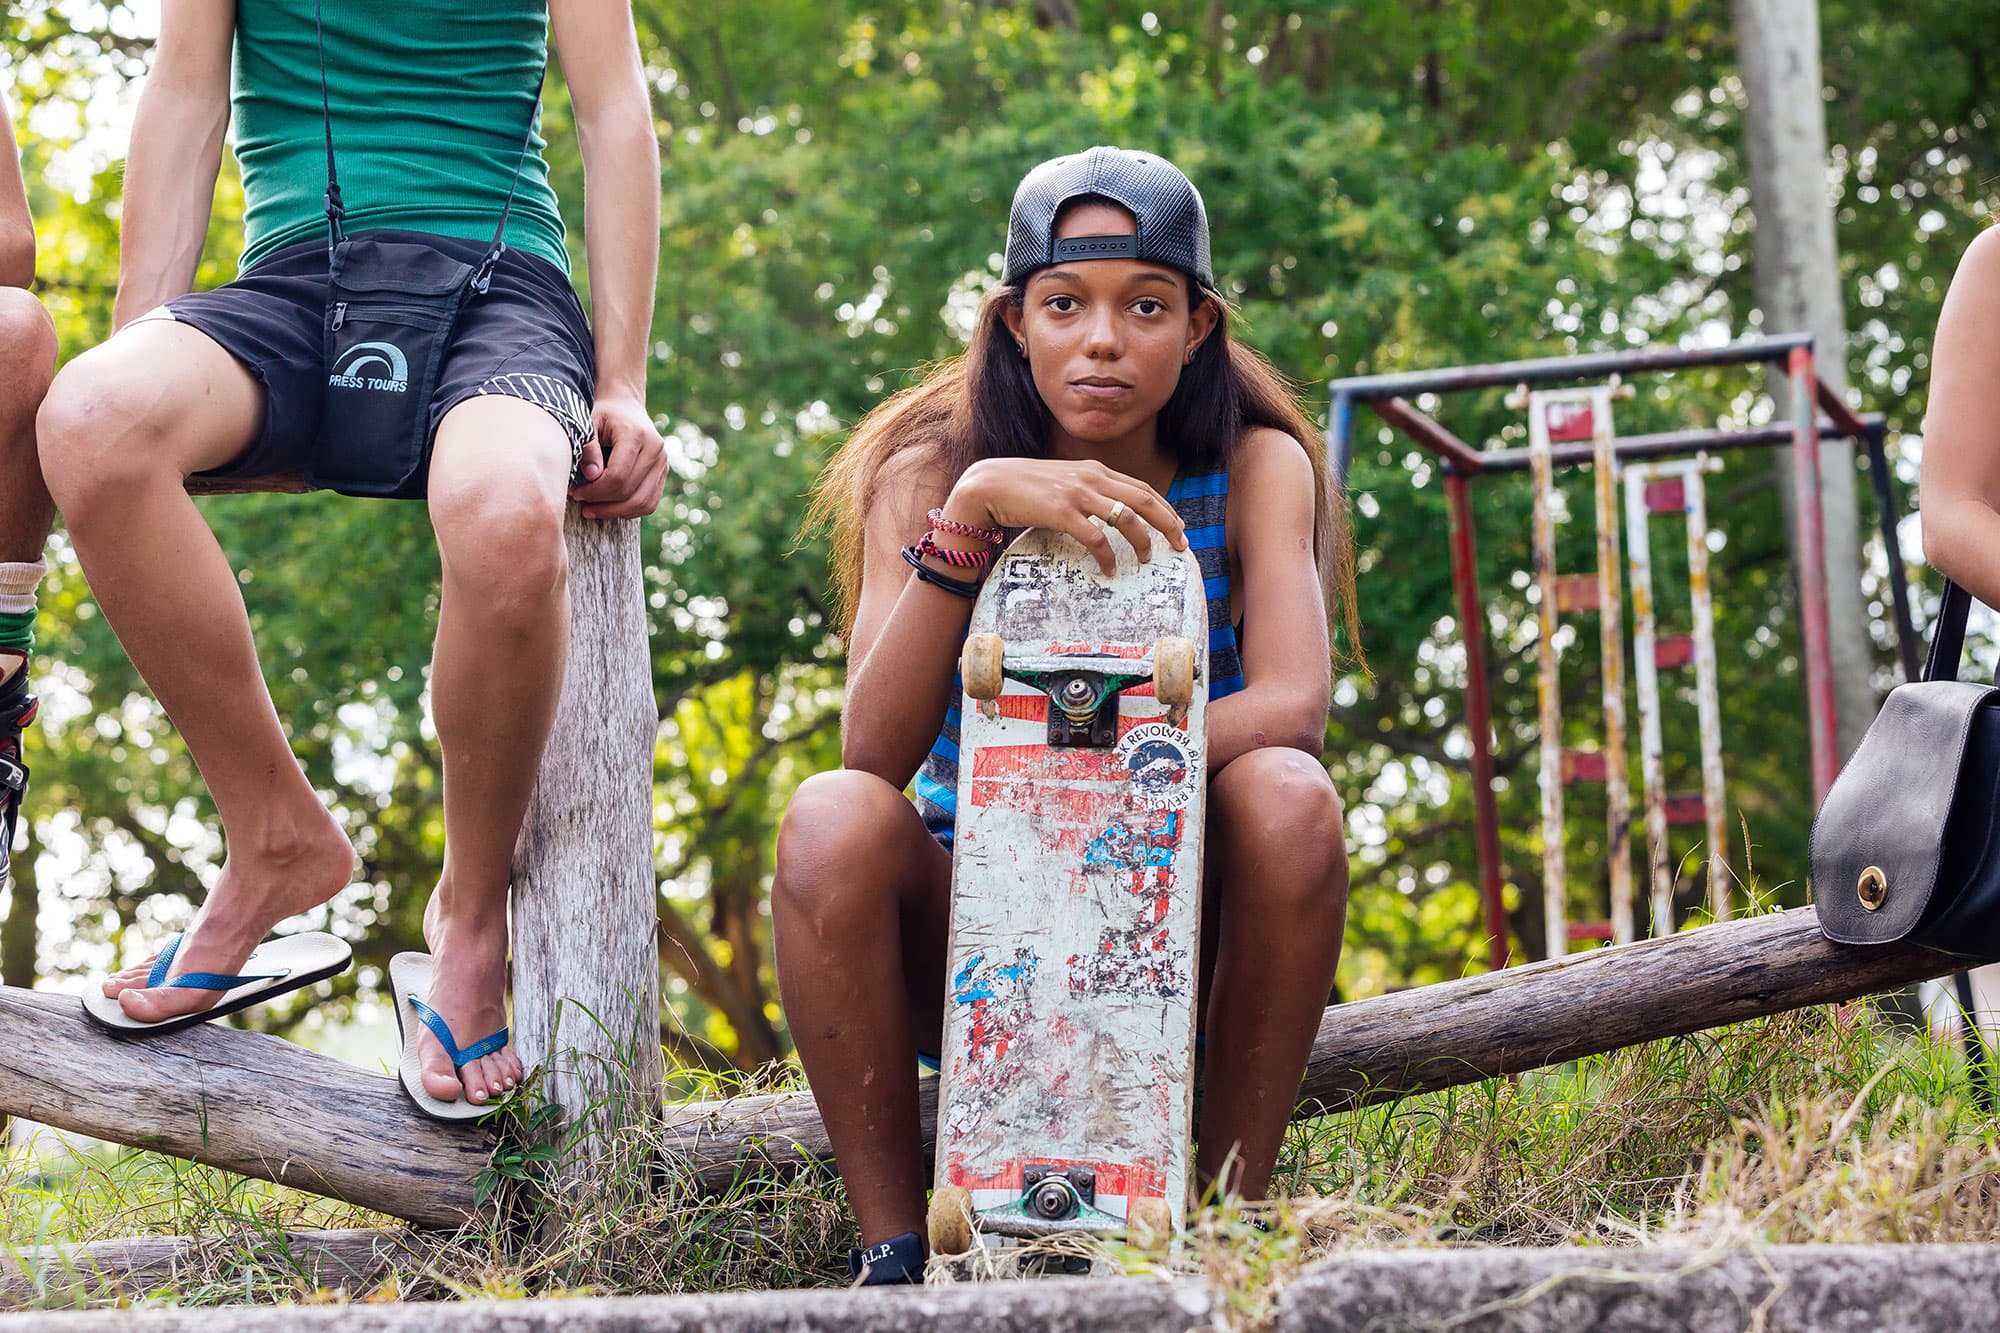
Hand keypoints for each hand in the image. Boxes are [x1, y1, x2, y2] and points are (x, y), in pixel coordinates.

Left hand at [569, 391, 666, 518]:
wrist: (625, 406)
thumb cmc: (603, 415)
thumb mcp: (589, 423)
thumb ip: (589, 448)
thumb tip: (592, 476)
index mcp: (637, 435)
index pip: (618, 475)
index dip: (595, 490)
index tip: (576, 492)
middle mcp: (656, 449)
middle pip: (630, 491)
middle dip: (602, 503)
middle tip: (581, 501)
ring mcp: (663, 462)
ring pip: (642, 502)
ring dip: (615, 511)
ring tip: (593, 510)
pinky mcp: (663, 473)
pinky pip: (650, 502)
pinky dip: (630, 511)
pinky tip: (610, 508)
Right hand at [945, 458, 1186, 575]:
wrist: (989, 484)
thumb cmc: (1025, 487)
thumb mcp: (1064, 481)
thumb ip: (1088, 490)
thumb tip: (1110, 511)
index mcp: (1095, 469)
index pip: (1141, 487)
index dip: (1164, 508)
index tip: (1178, 526)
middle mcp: (1091, 477)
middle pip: (1144, 499)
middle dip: (1167, 523)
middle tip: (1180, 545)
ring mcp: (1077, 493)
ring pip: (1126, 517)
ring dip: (1141, 541)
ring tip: (1145, 560)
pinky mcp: (1061, 512)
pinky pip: (1095, 537)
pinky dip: (1107, 555)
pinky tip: (1110, 569)